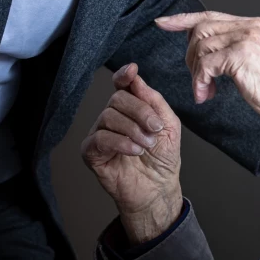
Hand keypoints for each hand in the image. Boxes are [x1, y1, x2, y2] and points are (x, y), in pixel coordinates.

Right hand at [81, 63, 182, 243]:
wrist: (158, 188)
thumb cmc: (163, 157)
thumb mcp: (169, 125)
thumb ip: (155, 101)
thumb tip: (137, 79)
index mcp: (131, 109)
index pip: (121, 85)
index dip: (124, 76)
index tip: (132, 72)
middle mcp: (112, 118)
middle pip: (117, 99)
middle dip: (140, 111)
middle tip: (155, 129)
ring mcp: (99, 134)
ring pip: (108, 116)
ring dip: (133, 130)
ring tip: (147, 145)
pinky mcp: (91, 153)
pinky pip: (100, 138)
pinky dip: (120, 142)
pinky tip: (135, 151)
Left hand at [155, 12, 259, 152]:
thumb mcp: (259, 62)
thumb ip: (237, 50)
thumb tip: (208, 53)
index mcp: (256, 26)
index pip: (211, 16)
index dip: (183, 19)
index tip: (163, 22)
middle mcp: (251, 26)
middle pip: (201, 29)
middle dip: (190, 56)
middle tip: (199, 81)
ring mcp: (247, 39)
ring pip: (200, 47)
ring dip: (196, 73)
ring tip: (206, 91)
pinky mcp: (242, 55)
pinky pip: (205, 64)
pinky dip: (200, 81)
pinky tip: (208, 94)